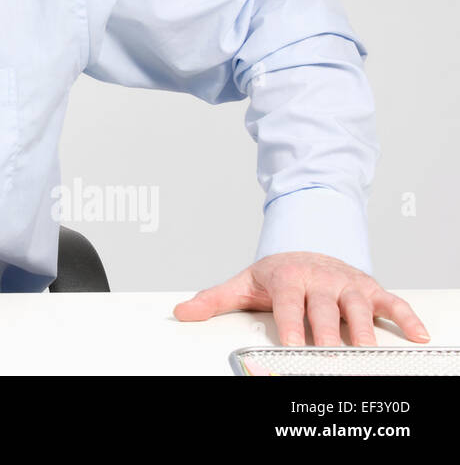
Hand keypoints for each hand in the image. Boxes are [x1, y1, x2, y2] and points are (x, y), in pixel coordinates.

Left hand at [172, 251, 429, 346]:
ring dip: (365, 328)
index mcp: (287, 278)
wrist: (306, 243)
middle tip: (329, 354)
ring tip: (368, 351)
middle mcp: (320, 279)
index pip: (288, 303)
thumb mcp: (243, 282)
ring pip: (358, 306)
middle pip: (324, 309)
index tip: (290, 344)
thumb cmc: (276, 272)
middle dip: (327, 331)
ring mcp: (347, 283)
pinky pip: (392, 303)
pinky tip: (418, 336)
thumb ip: (213, 300)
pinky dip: (406, 318)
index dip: (289, 324)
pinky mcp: (370, 288)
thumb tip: (181, 313)